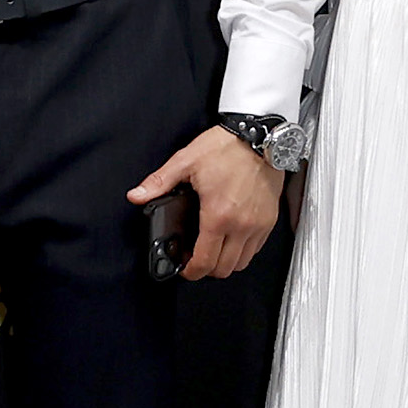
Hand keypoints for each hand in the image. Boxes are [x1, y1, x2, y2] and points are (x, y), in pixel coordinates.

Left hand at [129, 124, 282, 282]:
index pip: (205, 262)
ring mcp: (258, 224)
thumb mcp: (186, 161)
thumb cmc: (227, 147)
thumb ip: (159, 183)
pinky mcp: (269, 220)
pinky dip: (243, 250)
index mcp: (218, 216)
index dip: (191, 272)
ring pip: (242, 263)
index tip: (185, 268)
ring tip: (214, 250)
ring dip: (226, 262)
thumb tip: (137, 195)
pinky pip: (256, 248)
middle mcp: (241, 225)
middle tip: (196, 259)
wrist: (260, 136)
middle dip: (207, 269)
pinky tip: (232, 237)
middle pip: (224, 269)